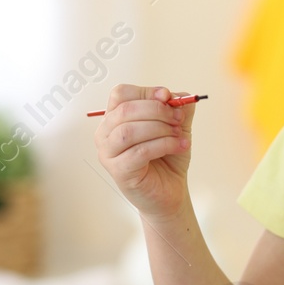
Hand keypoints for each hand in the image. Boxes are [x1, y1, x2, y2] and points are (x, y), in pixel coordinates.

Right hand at [94, 85, 193, 218]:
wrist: (169, 192)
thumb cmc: (167, 159)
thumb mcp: (176, 127)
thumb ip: (177, 108)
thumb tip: (178, 95)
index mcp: (114, 118)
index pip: (121, 94)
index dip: (146, 92)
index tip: (168, 97)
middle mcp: (105, 134)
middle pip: (125, 110)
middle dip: (157, 110)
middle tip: (178, 118)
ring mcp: (108, 154)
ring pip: (129, 131)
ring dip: (159, 128)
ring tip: (178, 135)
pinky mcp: (119, 171)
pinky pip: (139, 151)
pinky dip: (163, 145)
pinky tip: (178, 146)